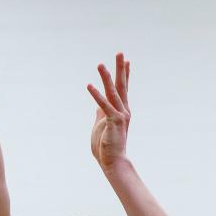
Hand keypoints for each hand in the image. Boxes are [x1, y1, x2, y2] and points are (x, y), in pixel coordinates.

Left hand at [87, 53, 130, 173]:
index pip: (123, 89)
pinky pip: (103, 105)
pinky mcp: (113, 121)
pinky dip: (96, 95)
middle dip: (121, 69)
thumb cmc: (106, 147)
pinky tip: (89, 85)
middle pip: (122, 85)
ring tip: (100, 64)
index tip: (126, 61)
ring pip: (112, 92)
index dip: (124, 74)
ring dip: (106, 77)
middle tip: (120, 53)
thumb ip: (101, 114)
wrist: (113, 162)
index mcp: (121, 111)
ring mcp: (120, 115)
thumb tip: (98, 107)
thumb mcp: (101, 126)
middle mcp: (123, 110)